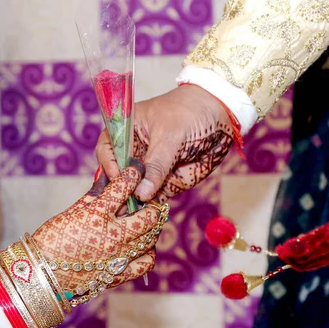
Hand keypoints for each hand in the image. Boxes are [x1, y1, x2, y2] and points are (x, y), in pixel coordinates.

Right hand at [32, 162, 163, 292]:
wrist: (41, 276)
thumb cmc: (50, 241)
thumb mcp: (70, 213)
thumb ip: (92, 196)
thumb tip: (107, 180)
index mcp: (96, 215)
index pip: (124, 187)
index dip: (133, 174)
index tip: (137, 170)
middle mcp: (112, 236)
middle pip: (149, 216)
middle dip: (152, 204)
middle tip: (148, 201)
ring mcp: (118, 257)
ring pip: (150, 238)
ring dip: (151, 227)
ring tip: (145, 223)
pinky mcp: (118, 275)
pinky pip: (146, 263)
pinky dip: (148, 253)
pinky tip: (141, 247)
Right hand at [96, 84, 234, 202]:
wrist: (222, 115)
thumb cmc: (190, 113)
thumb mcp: (171, 136)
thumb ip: (156, 165)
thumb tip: (140, 194)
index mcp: (126, 130)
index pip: (106, 150)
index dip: (109, 166)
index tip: (120, 181)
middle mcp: (134, 152)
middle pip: (117, 176)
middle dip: (119, 192)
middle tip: (123, 206)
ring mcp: (150, 168)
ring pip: (135, 191)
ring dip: (135, 204)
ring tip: (136, 214)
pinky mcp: (166, 180)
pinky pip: (155, 198)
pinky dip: (153, 206)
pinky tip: (151, 213)